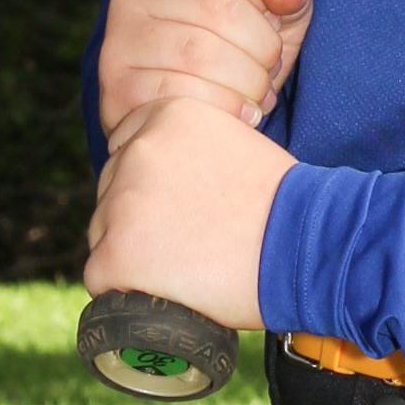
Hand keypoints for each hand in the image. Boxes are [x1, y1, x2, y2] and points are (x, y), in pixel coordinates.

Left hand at [83, 98, 292, 331]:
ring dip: (133, 252)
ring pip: (104, 233)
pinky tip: (168, 289)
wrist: (304, 245)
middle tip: (185, 240)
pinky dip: (127, 290)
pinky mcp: (115, 253)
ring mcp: (121, 201)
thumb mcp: (239, 144)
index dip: (147, 179)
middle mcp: (138, 150)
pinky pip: (101, 277)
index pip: (127, 145)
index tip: (172, 203)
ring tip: (186, 266)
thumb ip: (195, 147)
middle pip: (111, 189)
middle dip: (138, 215)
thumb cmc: (285, 204)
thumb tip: (170, 176)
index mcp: (167, 115)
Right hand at [98, 0, 312, 137]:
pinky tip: (239, 114)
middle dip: (261, 45)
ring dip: (247, 80)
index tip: (269, 18)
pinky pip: (179, 93)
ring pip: (199, 52)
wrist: (191, 116)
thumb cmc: (237, 50)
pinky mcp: (117, 86)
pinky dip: (224, 108)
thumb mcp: (274, 12)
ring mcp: (121, 37)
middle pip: (216, 4)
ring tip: (257, 91)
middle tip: (270, 66)